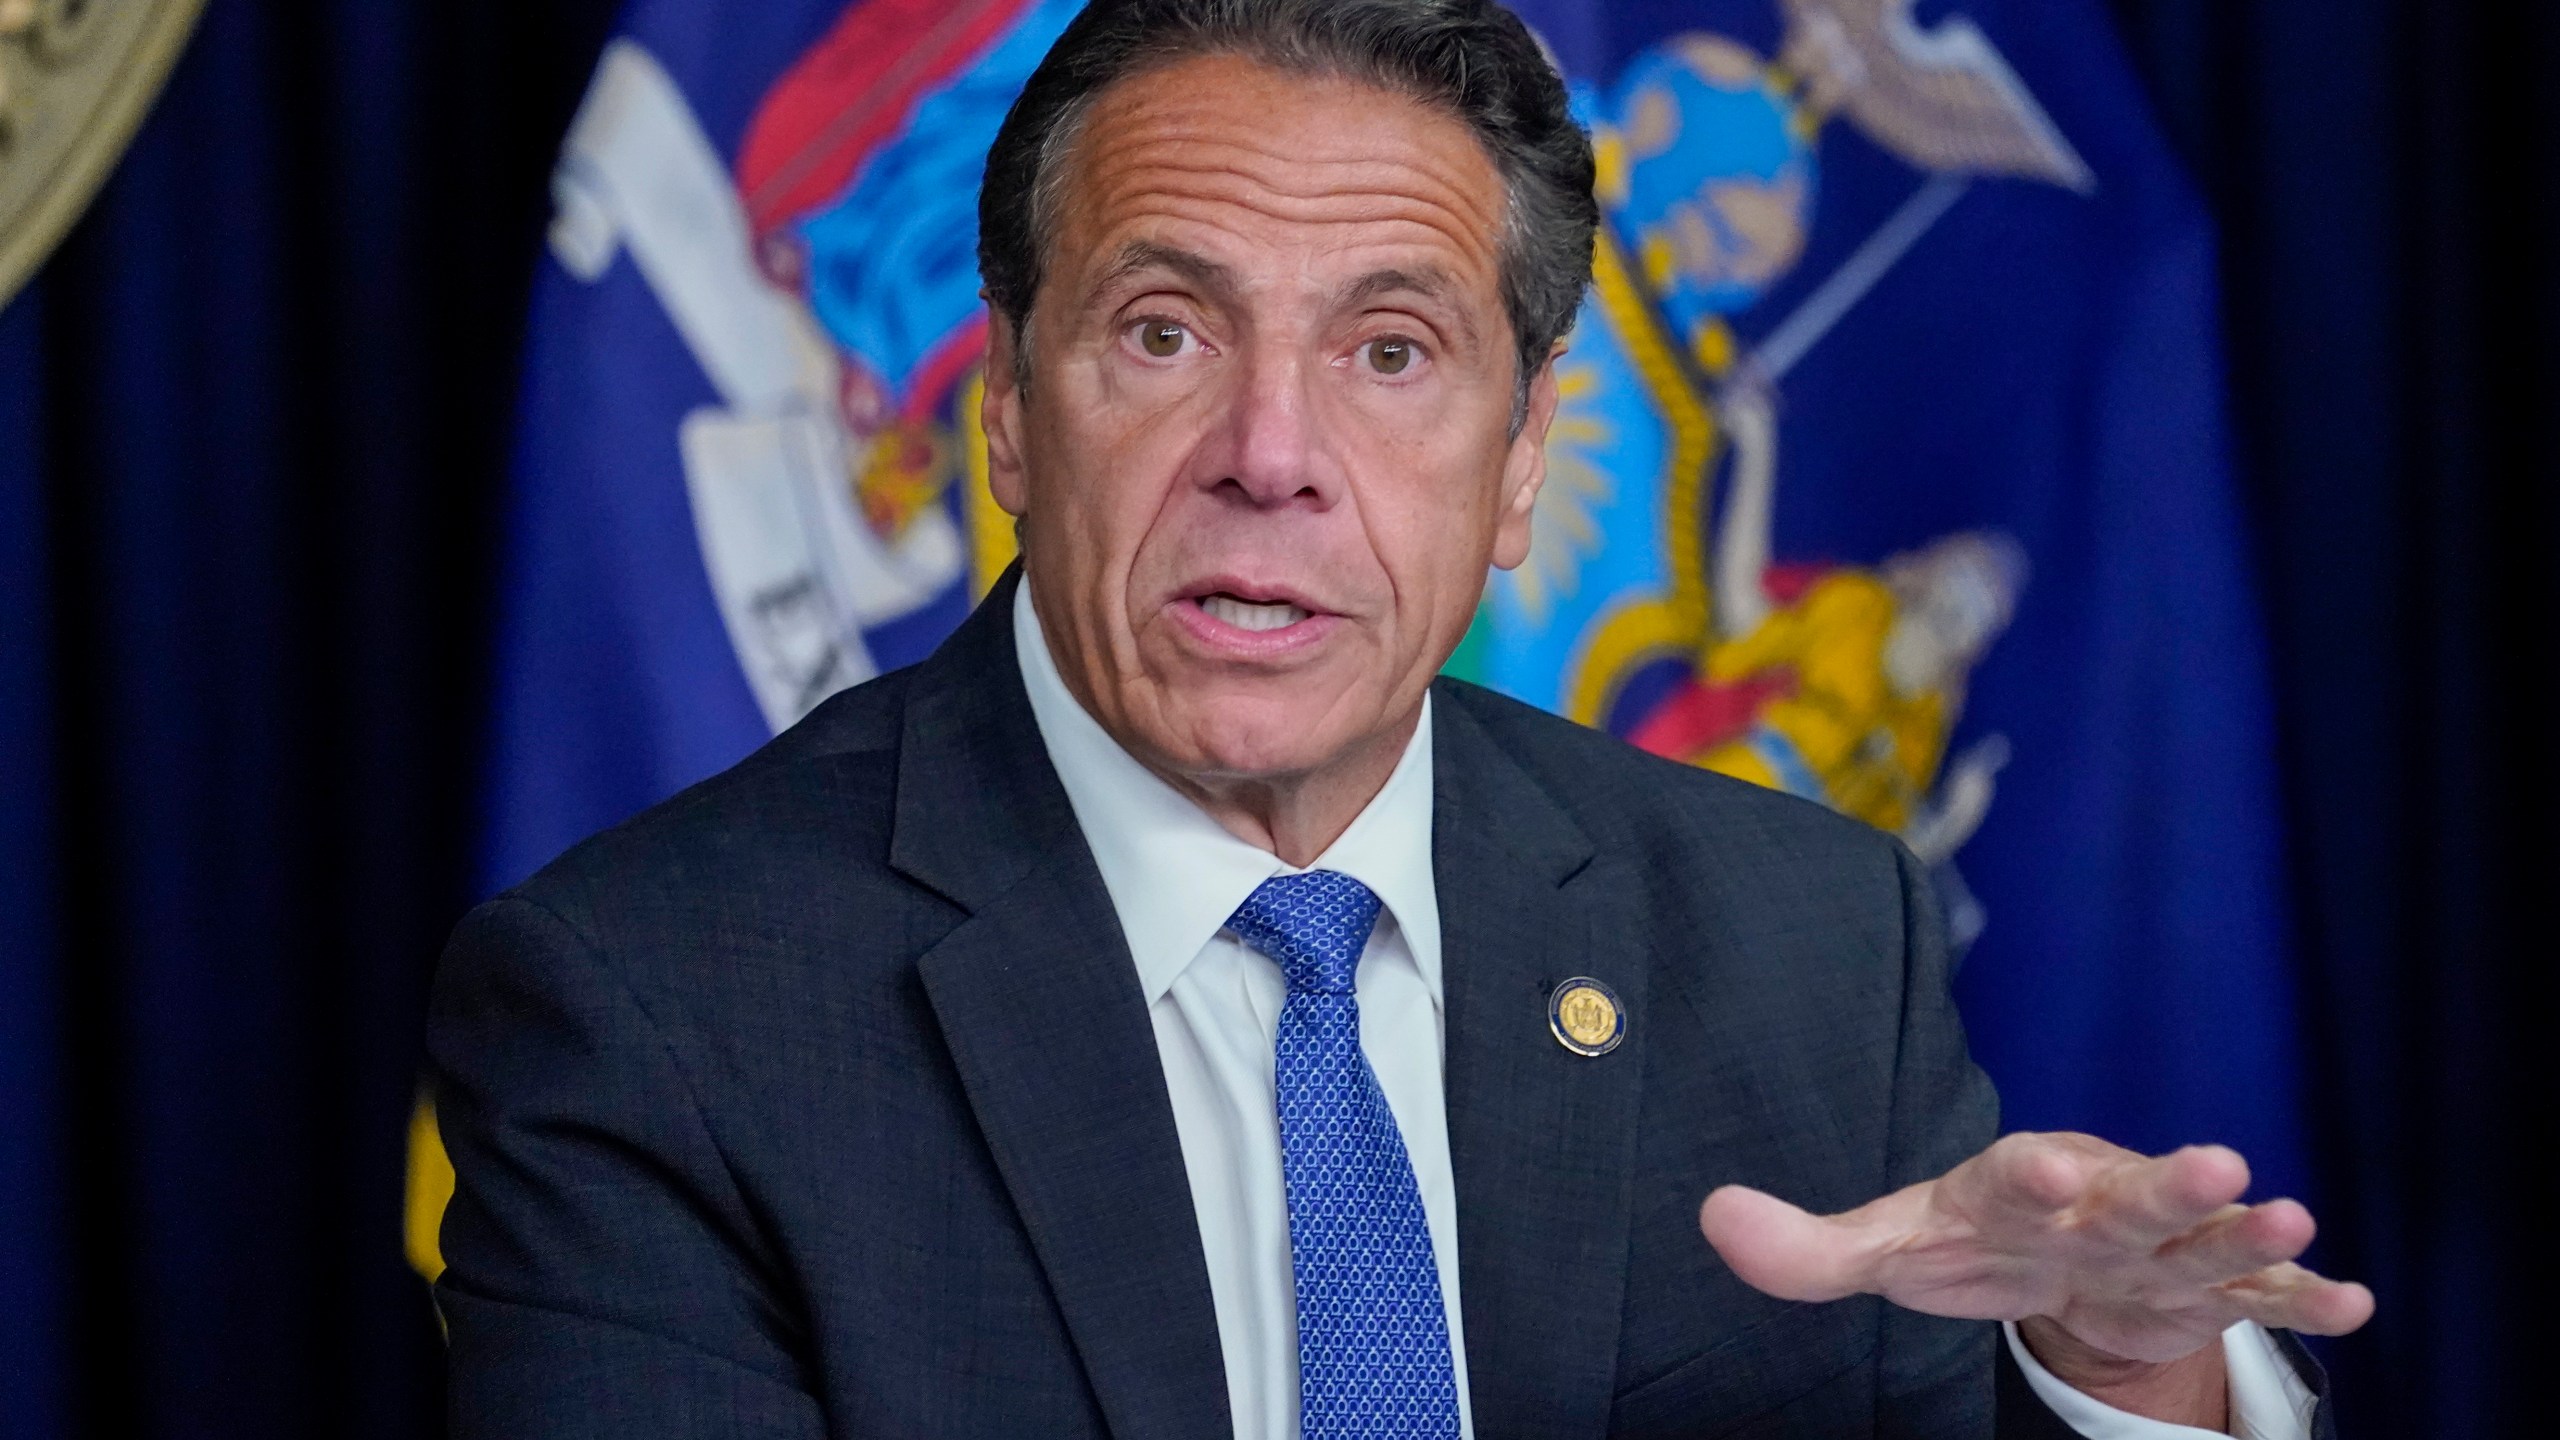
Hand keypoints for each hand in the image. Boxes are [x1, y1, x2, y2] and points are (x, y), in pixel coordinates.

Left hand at [1699, 1134, 2372, 1407]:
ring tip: (2294, 1214)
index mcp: (2014, 1187)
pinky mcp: (2199, 1289)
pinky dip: (2303, 1296)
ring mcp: (2155, 1246)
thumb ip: (1804, 1246)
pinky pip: (2258, 1293)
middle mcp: (2097, 1205)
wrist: (2042, 1249)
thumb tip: (1712, 1219)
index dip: (2032, 1174)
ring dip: (2248, 1229)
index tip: (2048, 1166)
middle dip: (2174, 1182)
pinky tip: (2355, 1303)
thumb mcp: (1884, 1248)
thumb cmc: (1965, 1238)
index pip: (2017, 1178)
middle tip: (2221, 1160)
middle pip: (2134, 1193)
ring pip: (2205, 1236)